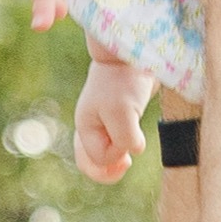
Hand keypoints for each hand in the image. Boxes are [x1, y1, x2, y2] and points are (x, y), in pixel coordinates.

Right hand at [74, 61, 152, 183]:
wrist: (134, 51)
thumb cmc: (125, 81)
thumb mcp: (123, 114)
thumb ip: (124, 140)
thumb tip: (131, 153)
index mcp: (85, 126)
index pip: (98, 159)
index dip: (116, 158)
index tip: (130, 141)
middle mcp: (92, 126)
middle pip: (91, 163)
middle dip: (109, 170)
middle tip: (127, 164)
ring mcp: (104, 121)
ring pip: (102, 156)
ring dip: (117, 160)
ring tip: (128, 160)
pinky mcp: (120, 115)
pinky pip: (115, 143)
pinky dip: (125, 148)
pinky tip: (135, 142)